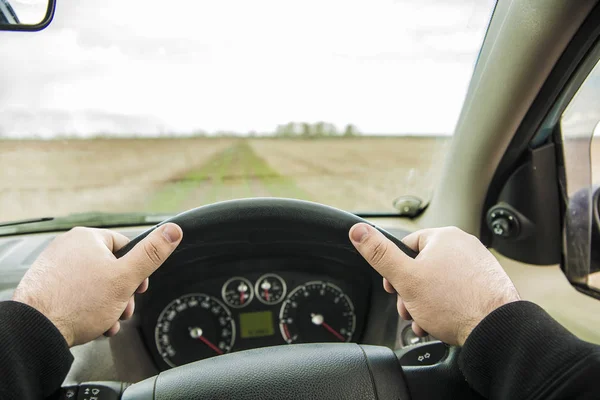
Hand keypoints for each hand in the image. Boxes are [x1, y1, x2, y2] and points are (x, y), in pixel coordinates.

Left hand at [12, 223, 182, 346]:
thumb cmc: (77, 304)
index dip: (137, 270)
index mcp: (87, 238)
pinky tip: (92, 323)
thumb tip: (173, 231)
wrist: (37, 331)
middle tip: (123, 309)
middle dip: (122, 293)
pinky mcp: (46, 285)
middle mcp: (67, 247)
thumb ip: (152, 254)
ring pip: (94, 283)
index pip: (126, 246)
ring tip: (107, 320)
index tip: (138, 287)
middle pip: (110, 267)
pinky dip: (88, 307)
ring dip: (108, 304)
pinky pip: (76, 292)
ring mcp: (54, 266)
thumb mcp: (125, 278)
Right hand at [349, 224, 519, 345]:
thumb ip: (379, 254)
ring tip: (425, 322)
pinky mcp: (487, 285)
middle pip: (422, 267)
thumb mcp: (405, 279)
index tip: (393, 288)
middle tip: (409, 310)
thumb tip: (358, 231)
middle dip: (410, 293)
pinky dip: (446, 307)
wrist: (496, 330)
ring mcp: (478, 266)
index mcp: (444, 237)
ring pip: (439, 283)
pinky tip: (440, 324)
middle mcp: (464, 246)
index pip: (406, 246)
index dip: (394, 270)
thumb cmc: (454, 304)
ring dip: (425, 304)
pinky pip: (457, 292)